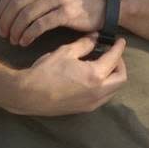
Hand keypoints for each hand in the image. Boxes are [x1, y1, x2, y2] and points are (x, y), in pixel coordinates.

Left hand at [0, 0, 104, 45]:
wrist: (106, 3)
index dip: (2, 7)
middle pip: (18, 4)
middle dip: (6, 21)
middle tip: (3, 34)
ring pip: (27, 15)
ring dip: (16, 30)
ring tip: (14, 40)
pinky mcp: (67, 13)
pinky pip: (40, 25)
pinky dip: (29, 35)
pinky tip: (25, 42)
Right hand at [5, 34, 127, 115]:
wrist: (28, 95)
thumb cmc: (46, 71)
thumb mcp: (66, 52)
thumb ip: (85, 44)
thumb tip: (96, 37)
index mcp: (95, 75)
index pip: (114, 59)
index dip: (119, 48)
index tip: (120, 41)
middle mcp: (98, 92)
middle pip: (121, 79)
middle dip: (120, 64)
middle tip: (112, 54)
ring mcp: (91, 103)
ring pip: (113, 90)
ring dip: (113, 77)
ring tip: (103, 65)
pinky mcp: (83, 110)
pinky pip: (103, 98)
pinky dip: (105, 87)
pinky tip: (94, 78)